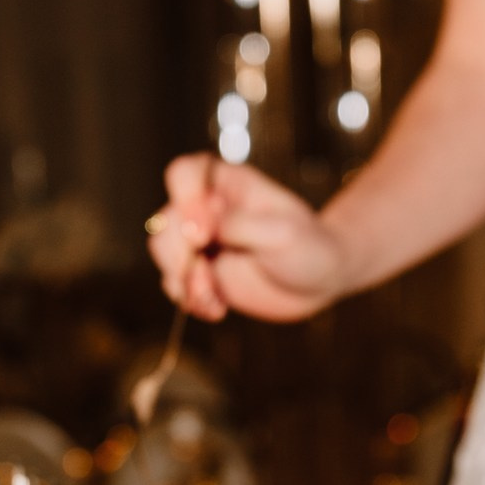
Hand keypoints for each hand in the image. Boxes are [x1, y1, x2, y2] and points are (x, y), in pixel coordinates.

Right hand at [147, 156, 349, 322]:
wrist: (321, 280)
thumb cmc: (310, 246)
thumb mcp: (281, 232)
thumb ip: (238, 225)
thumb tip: (198, 227)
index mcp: (227, 185)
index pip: (184, 174)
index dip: (184, 200)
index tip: (203, 233)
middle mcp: (207, 210)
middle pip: (166, 219)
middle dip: (177, 251)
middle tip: (205, 274)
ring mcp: (202, 244)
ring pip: (164, 253)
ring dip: (181, 280)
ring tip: (212, 297)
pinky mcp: (203, 274)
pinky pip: (177, 286)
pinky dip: (190, 301)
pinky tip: (217, 310)